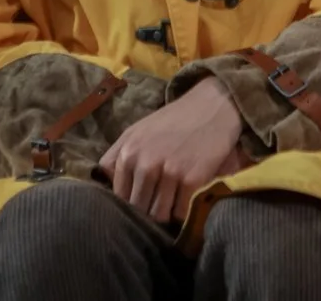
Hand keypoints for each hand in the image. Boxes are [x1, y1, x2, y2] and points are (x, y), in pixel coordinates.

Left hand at [96, 78, 246, 223]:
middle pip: (138, 209)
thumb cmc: (174, 120)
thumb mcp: (136, 131)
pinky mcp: (193, 179)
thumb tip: (105, 185)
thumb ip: (115, 158)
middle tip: (160, 204)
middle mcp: (145, 164)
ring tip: (174, 202)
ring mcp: (169, 172)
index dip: (131, 202)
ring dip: (166, 212)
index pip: (119, 198)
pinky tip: (188, 197)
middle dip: (148, 209)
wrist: (215, 105)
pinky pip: (181, 212)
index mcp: (128, 153)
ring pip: (159, 215)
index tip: (143, 199)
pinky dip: (184, 210)